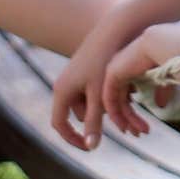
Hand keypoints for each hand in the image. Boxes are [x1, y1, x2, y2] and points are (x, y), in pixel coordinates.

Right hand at [50, 26, 125, 151]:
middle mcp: (63, 84)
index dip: (72, 138)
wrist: (111, 31)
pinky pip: (91, 92)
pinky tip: (120, 91)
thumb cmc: (104, 62)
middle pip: (76, 114)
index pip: (59, 124)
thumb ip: (94, 121)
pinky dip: (103, 95)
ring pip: (86, 104)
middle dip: (94, 118)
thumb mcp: (99, 95)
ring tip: (120, 99)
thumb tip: (91, 147)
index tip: (88, 147)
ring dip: (101, 107)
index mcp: (62, 91)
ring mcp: (72, 77)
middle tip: (112, 116)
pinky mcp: (83, 71)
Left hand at [100, 34, 159, 137]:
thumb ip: (160, 89)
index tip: (142, 127)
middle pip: (118, 100)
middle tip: (138, 134)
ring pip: (113, 102)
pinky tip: (125, 125)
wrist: (163, 45)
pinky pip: (109, 99)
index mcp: (129, 64)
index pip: (125, 94)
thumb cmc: (168, 56)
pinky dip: (115, 114)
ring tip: (137, 133)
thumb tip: (160, 104)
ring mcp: (113, 70)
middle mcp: (118, 67)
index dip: (132, 112)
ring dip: (124, 120)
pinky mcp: (111, 75)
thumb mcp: (163, 76)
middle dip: (129, 119)